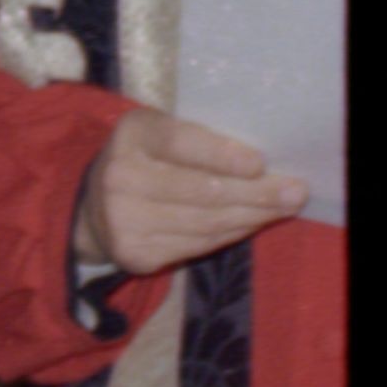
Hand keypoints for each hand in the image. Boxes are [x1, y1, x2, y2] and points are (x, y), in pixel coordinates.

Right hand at [72, 107, 307, 275]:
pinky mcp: (134, 254)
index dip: (221, 157)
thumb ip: (201, 140)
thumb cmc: (146, 159)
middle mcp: (120, 180)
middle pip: (200, 191)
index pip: (181, 144)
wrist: (92, 209)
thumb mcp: (163, 132)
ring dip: (251, 217)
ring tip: (281, 209)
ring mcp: (124, 222)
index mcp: (132, 137)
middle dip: (254, 194)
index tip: (259, 166)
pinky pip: (196, 245)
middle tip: (294, 193)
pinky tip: (249, 223)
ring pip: (204, 222)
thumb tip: (262, 166)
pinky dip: (229, 234)